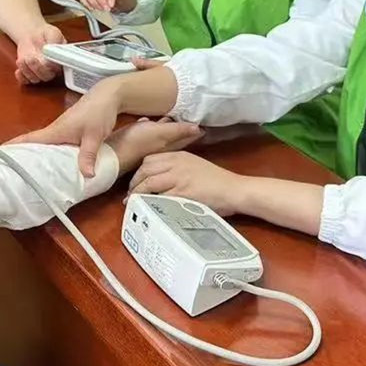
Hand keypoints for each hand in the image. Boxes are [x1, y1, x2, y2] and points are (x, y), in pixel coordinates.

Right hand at [9, 82, 123, 177]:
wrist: (109, 96)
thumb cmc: (98, 113)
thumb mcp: (94, 136)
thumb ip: (88, 155)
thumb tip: (86, 176)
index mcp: (55, 131)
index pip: (28, 139)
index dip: (12, 146)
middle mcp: (54, 130)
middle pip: (31, 143)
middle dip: (18, 155)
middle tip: (7, 172)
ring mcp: (61, 130)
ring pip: (42, 144)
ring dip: (31, 155)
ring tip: (23, 172)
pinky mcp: (68, 131)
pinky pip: (52, 144)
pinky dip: (46, 152)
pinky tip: (49, 163)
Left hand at [15, 23, 64, 84]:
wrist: (34, 34)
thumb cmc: (46, 34)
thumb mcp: (53, 32)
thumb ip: (54, 40)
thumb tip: (50, 49)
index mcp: (60, 60)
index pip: (58, 68)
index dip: (52, 66)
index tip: (46, 60)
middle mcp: (51, 69)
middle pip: (46, 76)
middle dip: (37, 68)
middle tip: (32, 58)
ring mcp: (40, 72)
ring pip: (35, 79)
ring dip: (27, 70)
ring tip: (23, 59)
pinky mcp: (29, 73)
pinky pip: (25, 80)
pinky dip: (21, 77)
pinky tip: (18, 70)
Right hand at [103, 118, 202, 173]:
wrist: (110, 154)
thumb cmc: (135, 143)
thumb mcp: (160, 133)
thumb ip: (178, 131)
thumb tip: (199, 129)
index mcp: (168, 144)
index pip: (186, 137)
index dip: (194, 131)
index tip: (205, 126)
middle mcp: (160, 146)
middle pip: (176, 136)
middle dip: (183, 129)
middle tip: (193, 120)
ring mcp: (148, 144)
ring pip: (163, 134)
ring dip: (168, 126)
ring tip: (174, 117)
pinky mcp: (135, 141)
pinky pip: (148, 131)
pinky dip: (152, 126)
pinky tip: (147, 120)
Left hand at [127, 151, 246, 215]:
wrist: (234, 189)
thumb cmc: (216, 180)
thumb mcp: (194, 165)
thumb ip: (177, 168)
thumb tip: (159, 178)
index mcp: (179, 156)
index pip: (149, 159)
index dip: (139, 172)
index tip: (136, 182)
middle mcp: (176, 164)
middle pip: (145, 170)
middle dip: (134, 183)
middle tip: (131, 194)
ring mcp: (179, 178)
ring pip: (148, 183)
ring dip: (138, 194)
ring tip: (134, 203)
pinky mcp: (182, 193)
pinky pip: (159, 198)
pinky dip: (150, 204)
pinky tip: (146, 210)